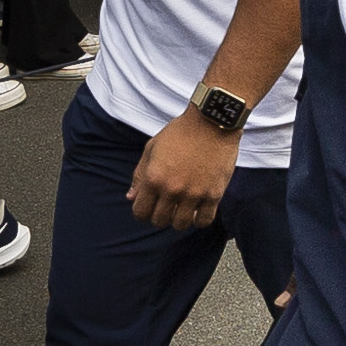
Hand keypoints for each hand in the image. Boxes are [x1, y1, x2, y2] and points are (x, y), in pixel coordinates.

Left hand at [130, 108, 238, 229]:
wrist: (211, 121)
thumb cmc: (180, 132)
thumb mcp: (152, 148)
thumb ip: (139, 175)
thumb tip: (131, 198)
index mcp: (153, 177)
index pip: (140, 212)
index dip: (142, 212)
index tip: (149, 207)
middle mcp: (172, 189)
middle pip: (159, 221)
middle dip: (160, 215)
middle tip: (166, 205)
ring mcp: (194, 193)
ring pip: (180, 224)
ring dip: (179, 219)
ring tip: (182, 208)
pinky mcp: (214, 194)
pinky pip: (204, 221)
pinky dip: (199, 219)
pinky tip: (198, 209)